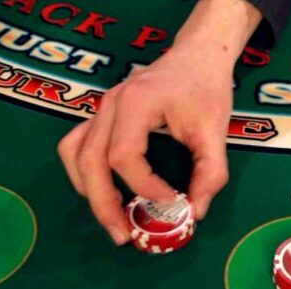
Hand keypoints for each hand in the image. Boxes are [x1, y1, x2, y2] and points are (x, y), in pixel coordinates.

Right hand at [57, 0, 262, 244]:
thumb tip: (195, 213)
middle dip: (103, 203)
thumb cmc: (206, 87)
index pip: (124, 156)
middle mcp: (111, 104)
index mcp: (136, 102)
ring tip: (112, 218)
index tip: (171, 202)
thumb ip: (209, 172)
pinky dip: (83, 171)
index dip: (143, 187)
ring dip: (88, 190)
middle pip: (89, 159)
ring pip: (75, 152)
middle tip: (124, 235)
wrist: (198, 54)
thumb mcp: (215, 129)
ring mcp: (102, 107)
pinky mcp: (102, 113)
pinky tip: (101, 190)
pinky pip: (77, 143)